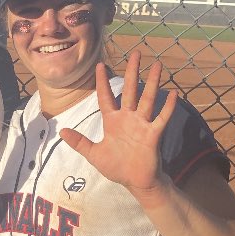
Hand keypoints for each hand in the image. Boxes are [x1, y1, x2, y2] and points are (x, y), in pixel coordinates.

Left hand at [59, 50, 177, 196]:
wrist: (135, 182)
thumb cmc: (116, 168)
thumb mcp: (94, 154)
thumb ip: (79, 142)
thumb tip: (61, 131)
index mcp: (112, 122)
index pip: (106, 97)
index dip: (102, 82)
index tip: (100, 65)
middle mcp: (128, 119)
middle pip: (130, 91)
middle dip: (132, 72)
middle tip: (137, 53)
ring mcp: (142, 125)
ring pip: (148, 99)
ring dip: (153, 82)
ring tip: (157, 64)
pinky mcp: (152, 135)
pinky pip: (161, 119)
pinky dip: (167, 107)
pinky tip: (173, 93)